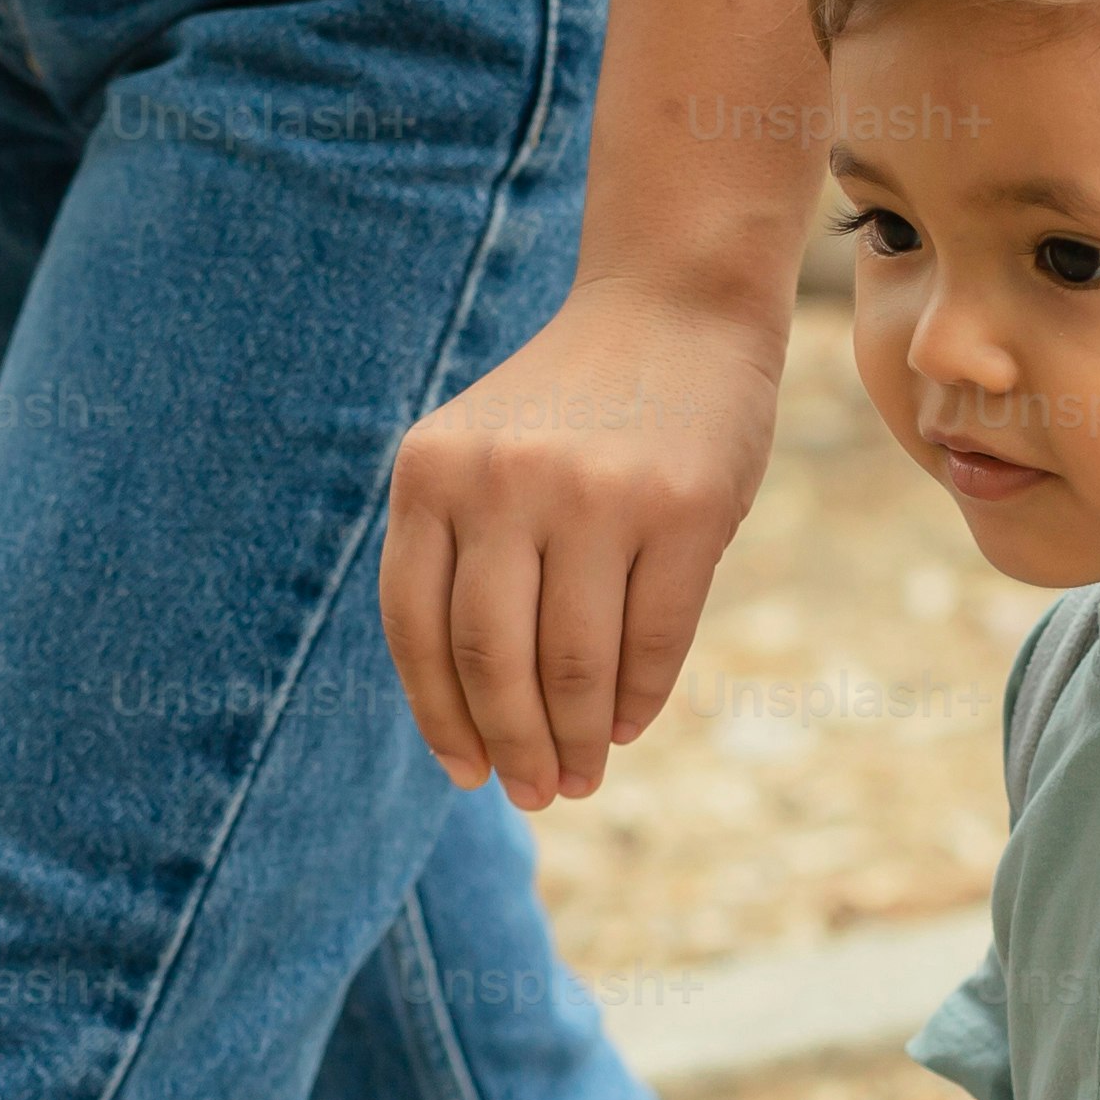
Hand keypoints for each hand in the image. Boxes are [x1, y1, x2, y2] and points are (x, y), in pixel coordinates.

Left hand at [379, 274, 782, 808]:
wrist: (677, 306)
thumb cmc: (573, 409)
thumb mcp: (482, 458)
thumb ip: (461, 558)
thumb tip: (472, 721)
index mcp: (432, 472)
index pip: (416, 629)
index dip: (440, 717)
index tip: (466, 773)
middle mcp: (504, 481)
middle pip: (494, 661)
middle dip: (513, 747)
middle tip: (535, 793)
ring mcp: (595, 494)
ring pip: (573, 664)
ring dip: (576, 741)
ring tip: (580, 778)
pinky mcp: (683, 509)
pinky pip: (652, 638)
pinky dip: (636, 700)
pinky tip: (625, 726)